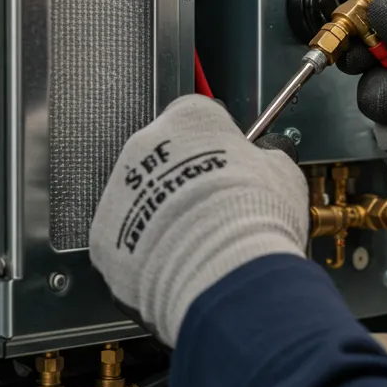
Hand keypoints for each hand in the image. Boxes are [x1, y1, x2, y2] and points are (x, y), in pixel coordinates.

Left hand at [88, 95, 308, 345]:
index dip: (219, 141)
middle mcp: (146, 146)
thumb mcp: (282, 173)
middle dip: (186, 179)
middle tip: (216, 207)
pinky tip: (175, 262)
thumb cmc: (252, 218)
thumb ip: (266, 158)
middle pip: (165, 156)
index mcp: (190, 118)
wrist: (221, 272)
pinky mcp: (104, 234)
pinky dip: (146, 250)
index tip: (231, 161)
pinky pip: (125, 237)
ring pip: (141, 197)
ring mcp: (119, 190)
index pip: (200, 115)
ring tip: (197, 241)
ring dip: (164, 214)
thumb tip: (268, 160)